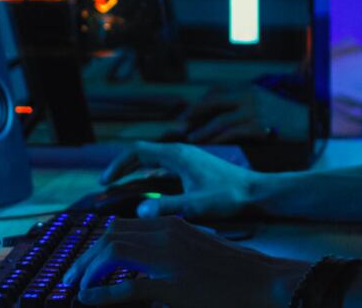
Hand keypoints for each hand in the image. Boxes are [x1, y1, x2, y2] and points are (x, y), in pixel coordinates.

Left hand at [64, 216, 303, 306]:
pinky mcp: (172, 285)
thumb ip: (175, 251)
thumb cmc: (237, 271)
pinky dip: (102, 293)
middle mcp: (167, 234)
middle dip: (85, 255)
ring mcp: (169, 258)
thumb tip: (149, 269)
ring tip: (77, 286)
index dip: (97, 243)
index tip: (85, 261)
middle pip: (109, 235)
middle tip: (72, 276)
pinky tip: (89, 298)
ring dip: (87, 269)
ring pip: (111, 252)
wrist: (266, 281)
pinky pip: (126, 287)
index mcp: (174, 225)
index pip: (122, 225)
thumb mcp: (201, 251)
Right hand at [101, 141, 257, 219]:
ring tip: (121, 188)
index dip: (117, 164)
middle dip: (122, 168)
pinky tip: (149, 191)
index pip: (137, 150)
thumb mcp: (197, 204)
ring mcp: (188, 158)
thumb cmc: (230, 196)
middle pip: (143, 154)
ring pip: (154, 160)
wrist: (257, 192)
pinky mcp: (195, 167)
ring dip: (136, 172)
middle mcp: (180, 152)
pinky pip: (165, 167)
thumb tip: (139, 210)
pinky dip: (151, 176)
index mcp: (177, 155)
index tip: (104, 181)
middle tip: (105, 186)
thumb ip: (167, 206)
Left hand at [167, 87, 276, 143]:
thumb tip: (219, 118)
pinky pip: (232, 133)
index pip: (215, 92)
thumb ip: (243, 107)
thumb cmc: (285, 117)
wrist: (310, 121)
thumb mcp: (263, 104)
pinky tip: (208, 146)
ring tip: (190, 139)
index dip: (199, 104)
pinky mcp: (259, 126)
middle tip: (180, 126)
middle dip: (193, 114)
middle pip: (212, 102)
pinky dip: (217, 139)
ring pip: (219, 120)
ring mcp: (254, 110)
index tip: (186, 115)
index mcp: (247, 89)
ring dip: (202, 131)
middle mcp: (248, 96)